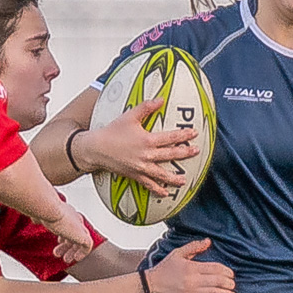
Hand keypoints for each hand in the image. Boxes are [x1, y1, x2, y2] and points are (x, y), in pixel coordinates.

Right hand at [40, 205, 95, 264]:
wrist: (49, 210)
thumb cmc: (43, 211)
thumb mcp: (39, 214)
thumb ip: (39, 218)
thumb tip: (35, 220)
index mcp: (65, 212)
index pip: (69, 223)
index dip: (64, 234)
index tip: (59, 241)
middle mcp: (73, 217)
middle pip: (74, 233)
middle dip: (67, 245)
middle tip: (60, 254)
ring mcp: (79, 226)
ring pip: (80, 240)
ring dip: (73, 251)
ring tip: (66, 259)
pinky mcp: (83, 235)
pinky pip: (87, 245)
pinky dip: (83, 253)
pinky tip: (76, 258)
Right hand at [79, 99, 198, 195]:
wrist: (96, 148)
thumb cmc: (112, 132)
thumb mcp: (130, 116)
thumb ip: (147, 107)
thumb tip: (161, 99)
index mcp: (148, 140)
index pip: (171, 137)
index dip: (184, 135)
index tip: (194, 133)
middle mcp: (147, 155)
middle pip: (171, 155)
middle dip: (185, 153)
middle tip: (196, 152)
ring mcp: (141, 167)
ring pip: (162, 174)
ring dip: (174, 178)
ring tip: (184, 180)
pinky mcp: (135, 175)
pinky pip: (149, 185)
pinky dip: (157, 190)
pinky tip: (165, 193)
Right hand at [141, 238, 235, 292]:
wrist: (149, 288)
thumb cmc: (163, 271)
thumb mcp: (177, 254)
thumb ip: (194, 247)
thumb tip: (208, 241)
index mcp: (191, 268)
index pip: (216, 269)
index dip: (227, 272)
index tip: (230, 274)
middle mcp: (193, 281)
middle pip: (219, 282)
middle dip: (229, 283)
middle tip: (232, 284)